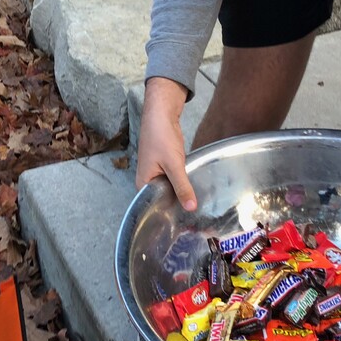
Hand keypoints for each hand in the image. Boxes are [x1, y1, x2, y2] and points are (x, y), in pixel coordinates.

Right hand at [136, 77, 196, 210]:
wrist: (161, 114)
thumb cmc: (160, 137)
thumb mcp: (173, 164)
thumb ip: (182, 186)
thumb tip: (191, 208)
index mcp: (143, 185)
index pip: (155, 207)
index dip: (168, 216)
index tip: (184, 226)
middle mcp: (148, 182)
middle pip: (163, 199)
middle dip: (177, 206)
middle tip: (195, 221)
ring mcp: (157, 174)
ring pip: (171, 190)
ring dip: (182, 194)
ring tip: (197, 210)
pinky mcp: (166, 167)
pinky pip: (175, 181)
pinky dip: (183, 184)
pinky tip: (194, 191)